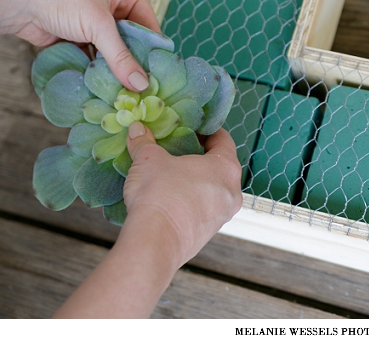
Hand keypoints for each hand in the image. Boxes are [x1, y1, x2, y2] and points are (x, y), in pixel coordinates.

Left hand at [12, 0, 159, 91]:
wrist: (20, 3)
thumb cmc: (62, 0)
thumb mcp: (98, 27)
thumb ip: (121, 57)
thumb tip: (141, 84)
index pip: (147, 20)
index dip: (152, 46)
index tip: (158, 72)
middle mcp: (110, 3)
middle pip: (130, 37)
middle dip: (132, 60)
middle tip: (141, 86)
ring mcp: (93, 20)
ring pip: (111, 48)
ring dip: (113, 67)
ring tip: (123, 91)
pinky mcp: (77, 35)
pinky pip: (94, 55)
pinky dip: (97, 68)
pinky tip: (102, 86)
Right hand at [122, 122, 242, 267]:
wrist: (155, 242)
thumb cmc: (160, 195)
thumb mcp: (148, 159)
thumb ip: (144, 142)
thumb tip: (137, 129)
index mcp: (226, 168)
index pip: (224, 140)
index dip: (207, 130)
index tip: (191, 127)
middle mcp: (231, 193)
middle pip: (219, 166)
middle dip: (198, 156)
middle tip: (177, 148)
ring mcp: (221, 216)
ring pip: (212, 189)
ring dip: (194, 180)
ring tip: (170, 173)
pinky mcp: (207, 233)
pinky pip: (202, 208)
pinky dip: (190, 200)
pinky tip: (169, 197)